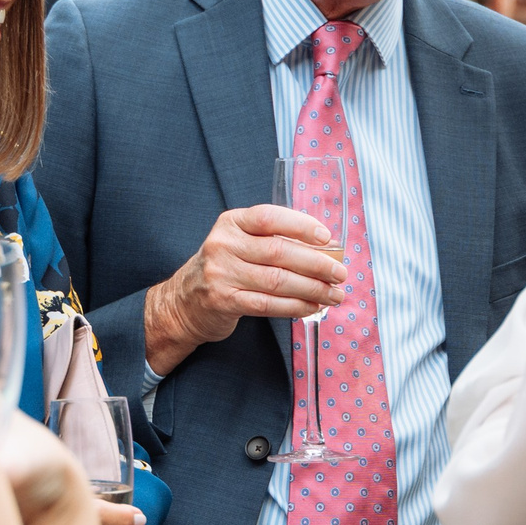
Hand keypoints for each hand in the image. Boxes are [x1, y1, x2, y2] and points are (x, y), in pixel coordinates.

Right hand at [143, 205, 346, 375]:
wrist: (185, 301)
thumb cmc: (226, 268)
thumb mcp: (241, 243)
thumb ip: (274, 240)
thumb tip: (326, 250)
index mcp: (231, 222)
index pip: (269, 217)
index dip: (300, 226)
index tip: (327, 238)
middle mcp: (224, 245)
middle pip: (278, 252)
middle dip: (316, 263)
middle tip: (340, 273)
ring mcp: (221, 273)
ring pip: (277, 281)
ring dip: (312, 289)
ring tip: (334, 294)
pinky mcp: (224, 301)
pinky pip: (268, 304)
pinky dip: (295, 306)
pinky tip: (312, 307)